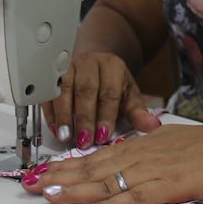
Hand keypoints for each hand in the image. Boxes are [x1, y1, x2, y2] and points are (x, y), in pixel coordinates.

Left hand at [20, 120, 202, 203]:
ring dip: (75, 189)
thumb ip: (142, 149)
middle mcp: (138, 155)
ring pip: (105, 181)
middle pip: (91, 167)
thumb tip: (121, 155)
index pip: (94, 155)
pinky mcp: (166, 187)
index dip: (66, 164)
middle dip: (59, 176)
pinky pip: (133, 197)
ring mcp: (151, 171)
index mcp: (138, 144)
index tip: (42, 171)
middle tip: (31, 184)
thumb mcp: (167, 140)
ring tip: (49, 195)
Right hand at [43, 51, 161, 148]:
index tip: (103, 136)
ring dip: (64, 114)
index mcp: (112, 66)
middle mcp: (90, 62)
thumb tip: (153, 127)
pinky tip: (55, 128)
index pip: (109, 92)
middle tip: (84, 141)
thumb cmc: (113, 85)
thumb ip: (138, 113)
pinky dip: (50, 111)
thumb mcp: (129, 96)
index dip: (105, 115)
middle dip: (84, 118)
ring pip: (63, 89)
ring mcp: (70, 65)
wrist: (96, 63)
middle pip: (85, 90)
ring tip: (66, 136)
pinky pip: (48, 92)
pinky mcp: (53, 73)